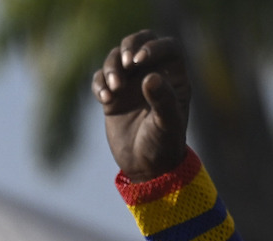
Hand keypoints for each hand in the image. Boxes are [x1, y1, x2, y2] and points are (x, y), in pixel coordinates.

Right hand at [94, 31, 189, 181]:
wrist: (145, 167)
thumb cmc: (163, 144)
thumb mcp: (167, 123)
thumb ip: (162, 99)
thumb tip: (150, 77)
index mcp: (173, 76)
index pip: (167, 46)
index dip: (153, 46)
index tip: (139, 60)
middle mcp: (152, 74)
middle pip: (140, 42)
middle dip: (129, 46)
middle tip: (125, 62)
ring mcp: (131, 84)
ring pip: (117, 58)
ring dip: (111, 67)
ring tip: (113, 89)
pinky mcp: (112, 97)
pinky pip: (101, 79)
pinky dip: (99, 84)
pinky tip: (105, 99)